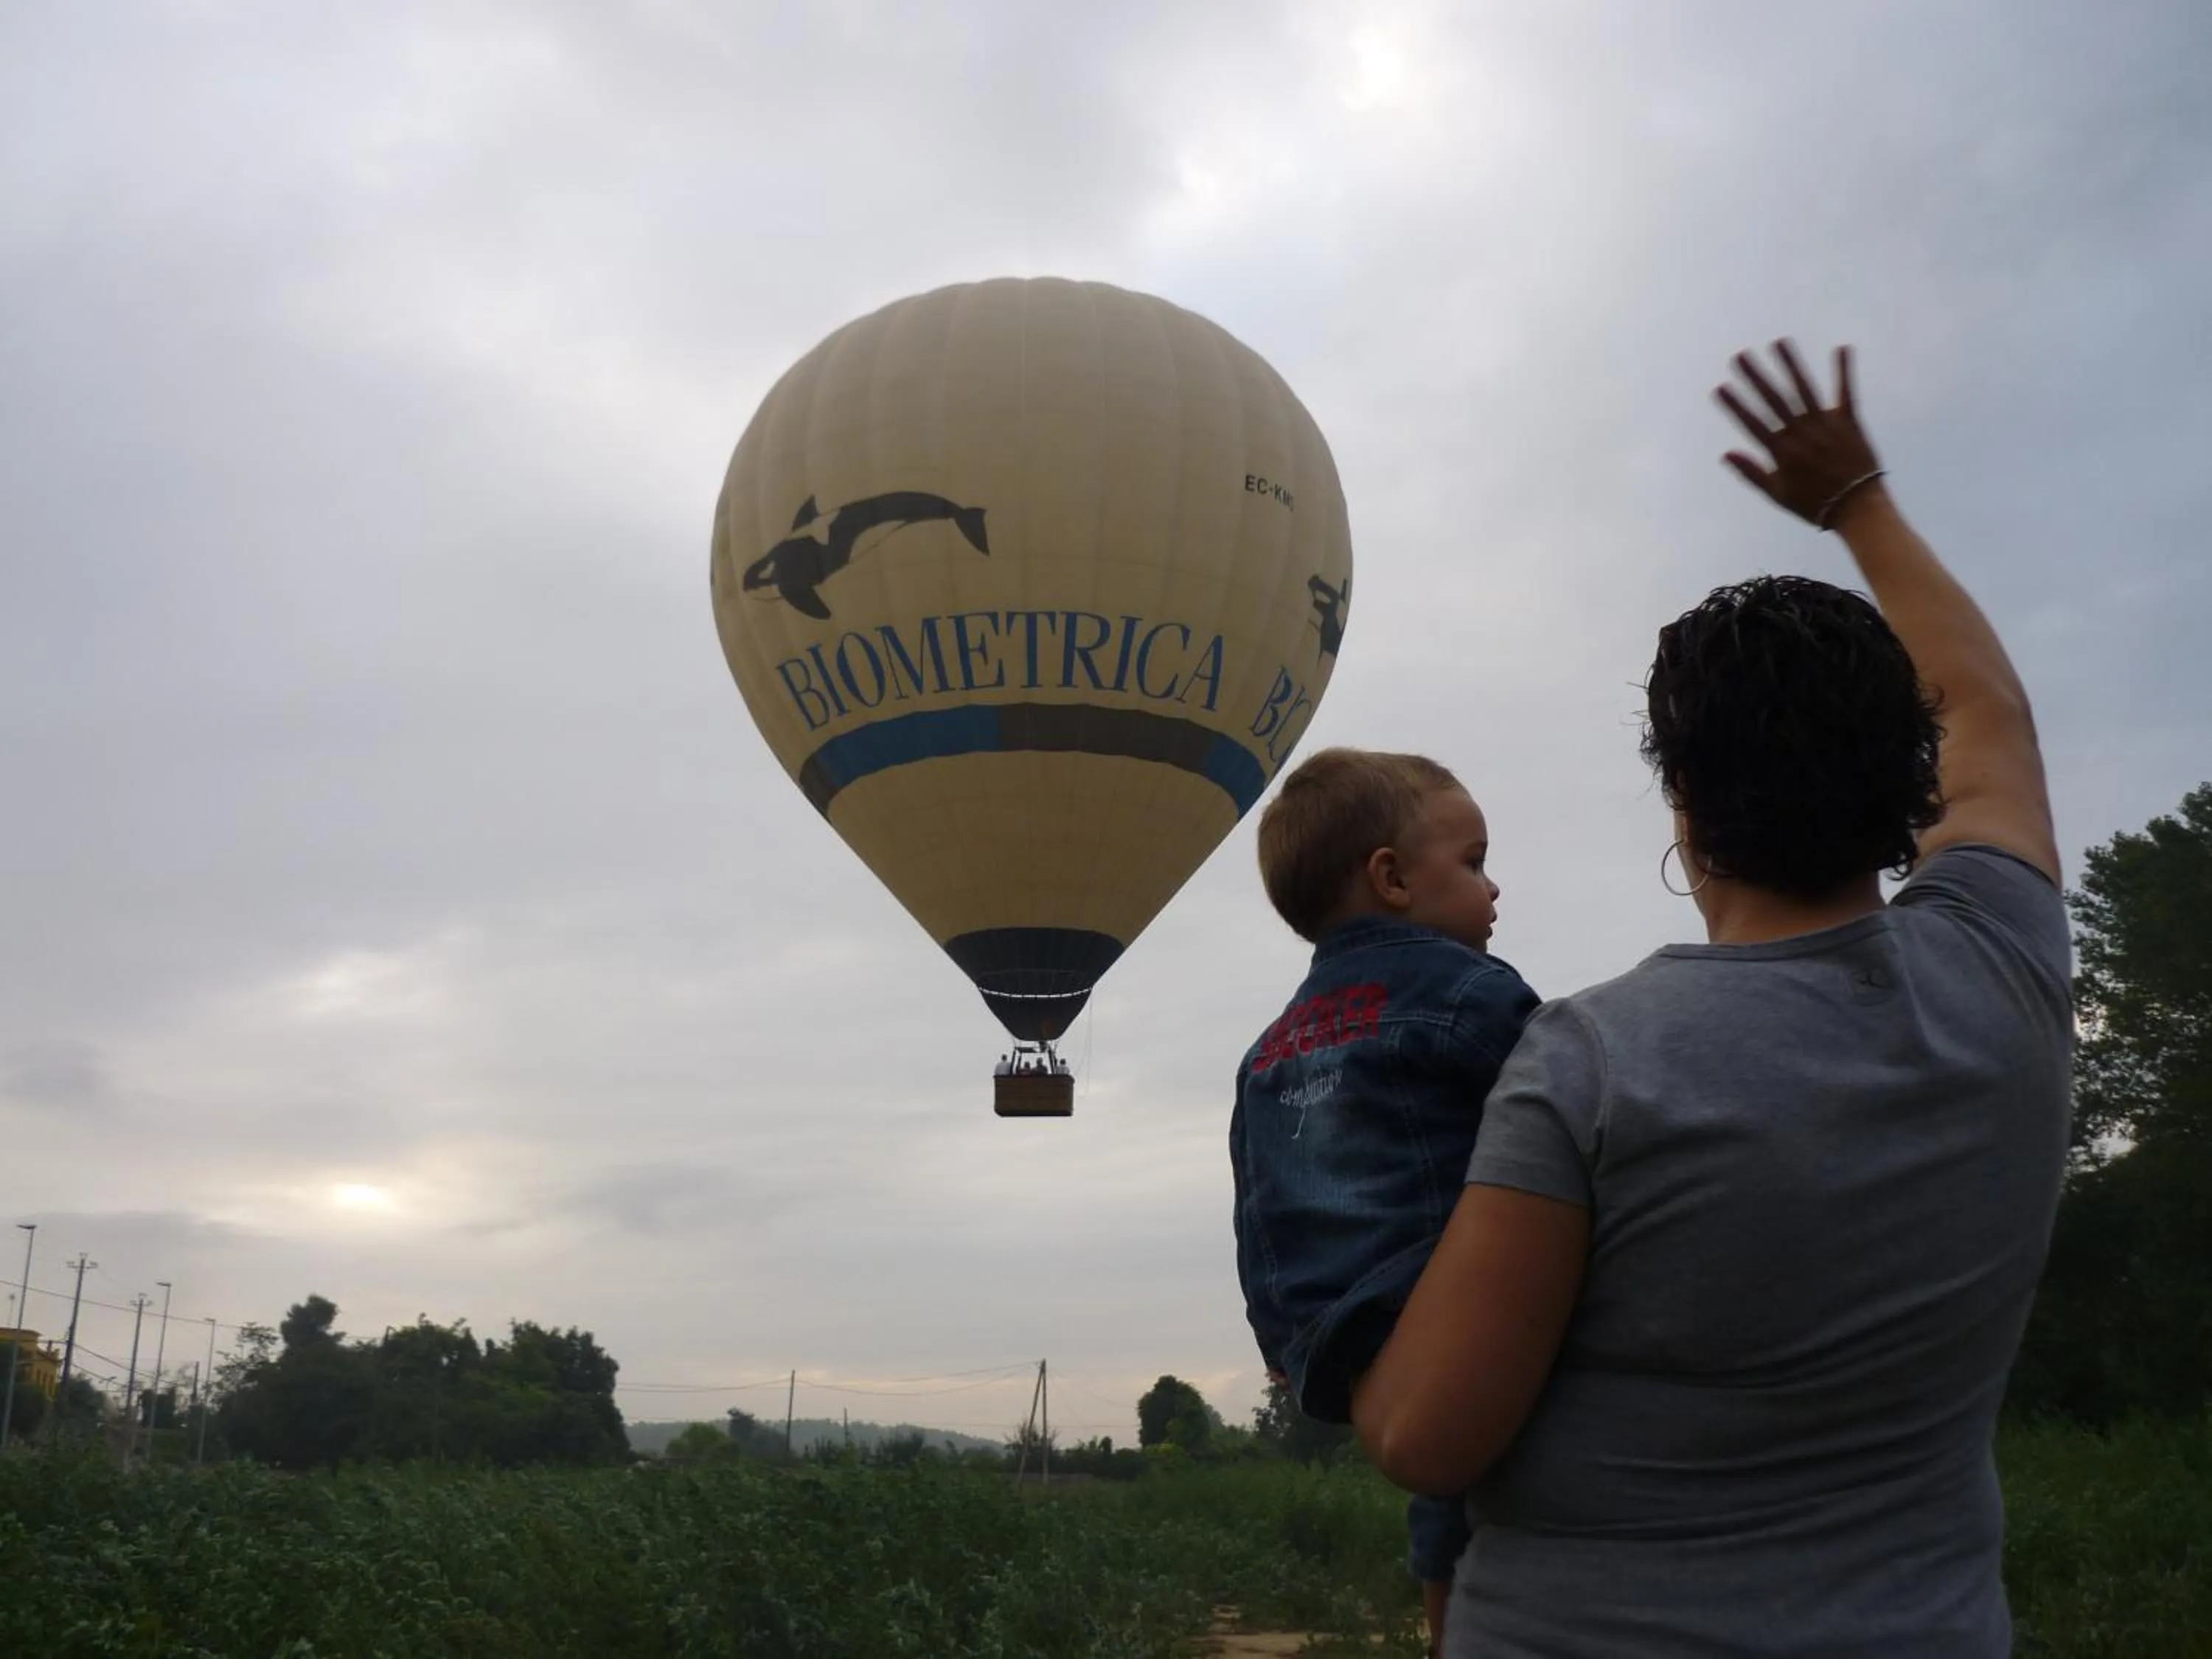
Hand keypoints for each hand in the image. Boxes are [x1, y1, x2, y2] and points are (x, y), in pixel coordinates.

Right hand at [1714, 341, 1885, 528]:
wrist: (1857, 507)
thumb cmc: (1814, 504)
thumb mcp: (1777, 494)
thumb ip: (1751, 472)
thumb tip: (1726, 454)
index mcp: (1782, 452)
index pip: (1753, 423)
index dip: (1736, 405)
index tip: (1721, 387)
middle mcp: (1801, 433)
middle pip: (1774, 399)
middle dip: (1756, 376)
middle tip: (1741, 356)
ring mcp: (1825, 425)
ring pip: (1804, 389)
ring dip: (1791, 364)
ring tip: (1779, 343)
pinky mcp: (1849, 422)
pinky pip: (1846, 392)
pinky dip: (1843, 370)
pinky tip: (1842, 348)